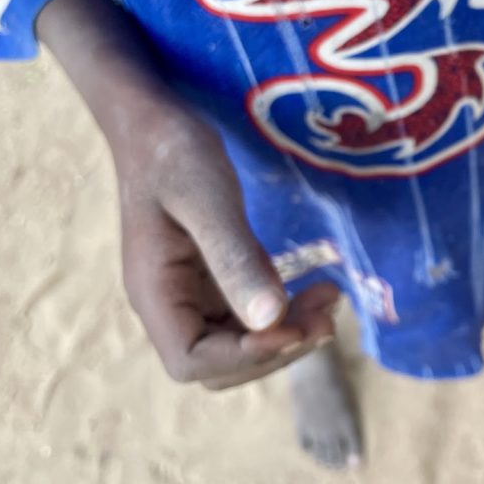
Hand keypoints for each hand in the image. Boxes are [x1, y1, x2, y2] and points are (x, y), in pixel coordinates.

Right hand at [36, 0, 335, 388]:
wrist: (155, 119)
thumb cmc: (173, 151)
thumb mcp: (207, 198)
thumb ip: (235, 257)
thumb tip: (270, 320)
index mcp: (154, 292)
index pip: (192, 361)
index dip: (246, 358)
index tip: (293, 327)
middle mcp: (169, 303)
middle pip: (221, 364)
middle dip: (276, 350)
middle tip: (326, 315)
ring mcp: (190, 293)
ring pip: (240, 345)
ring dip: (286, 336)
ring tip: (329, 300)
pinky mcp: (212, 279)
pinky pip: (248, 316)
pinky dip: (283, 314)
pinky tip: (315, 290)